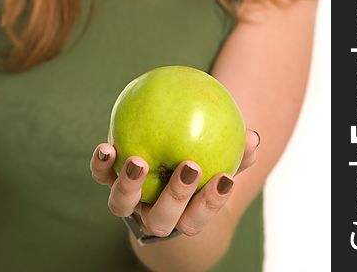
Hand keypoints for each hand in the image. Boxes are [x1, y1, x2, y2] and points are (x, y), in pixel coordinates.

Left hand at [89, 129, 259, 237]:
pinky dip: (101, 163)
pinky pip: (101, 175)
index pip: (197, 218)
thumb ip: (237, 153)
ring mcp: (128, 201)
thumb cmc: (198, 167)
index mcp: (181, 215)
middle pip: (162, 219)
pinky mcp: (108, 181)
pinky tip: (107, 145)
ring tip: (139, 162)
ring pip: (122, 205)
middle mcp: (152, 214)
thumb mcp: (219, 161)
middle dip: (176, 196)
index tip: (225, 178)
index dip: (211, 202)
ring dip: (129, 185)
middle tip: (190, 166)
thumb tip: (255, 137)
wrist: (158, 173)